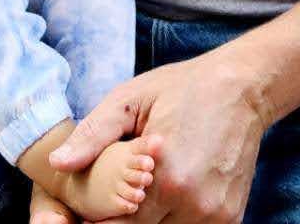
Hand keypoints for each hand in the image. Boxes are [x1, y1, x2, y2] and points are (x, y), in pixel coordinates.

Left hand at [48, 46, 270, 223]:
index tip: (86, 212)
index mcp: (166, 175)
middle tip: (112, 198)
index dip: (98, 219)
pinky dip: (173, 219)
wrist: (242, 88)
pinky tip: (163, 196)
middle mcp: (193, 203)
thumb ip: (93, 135)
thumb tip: (58, 164)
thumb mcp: (130, 99)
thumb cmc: (181, 88)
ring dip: (149, 220)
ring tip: (140, 192)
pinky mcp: (230, 217)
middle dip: (121, 219)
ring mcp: (215, 214)